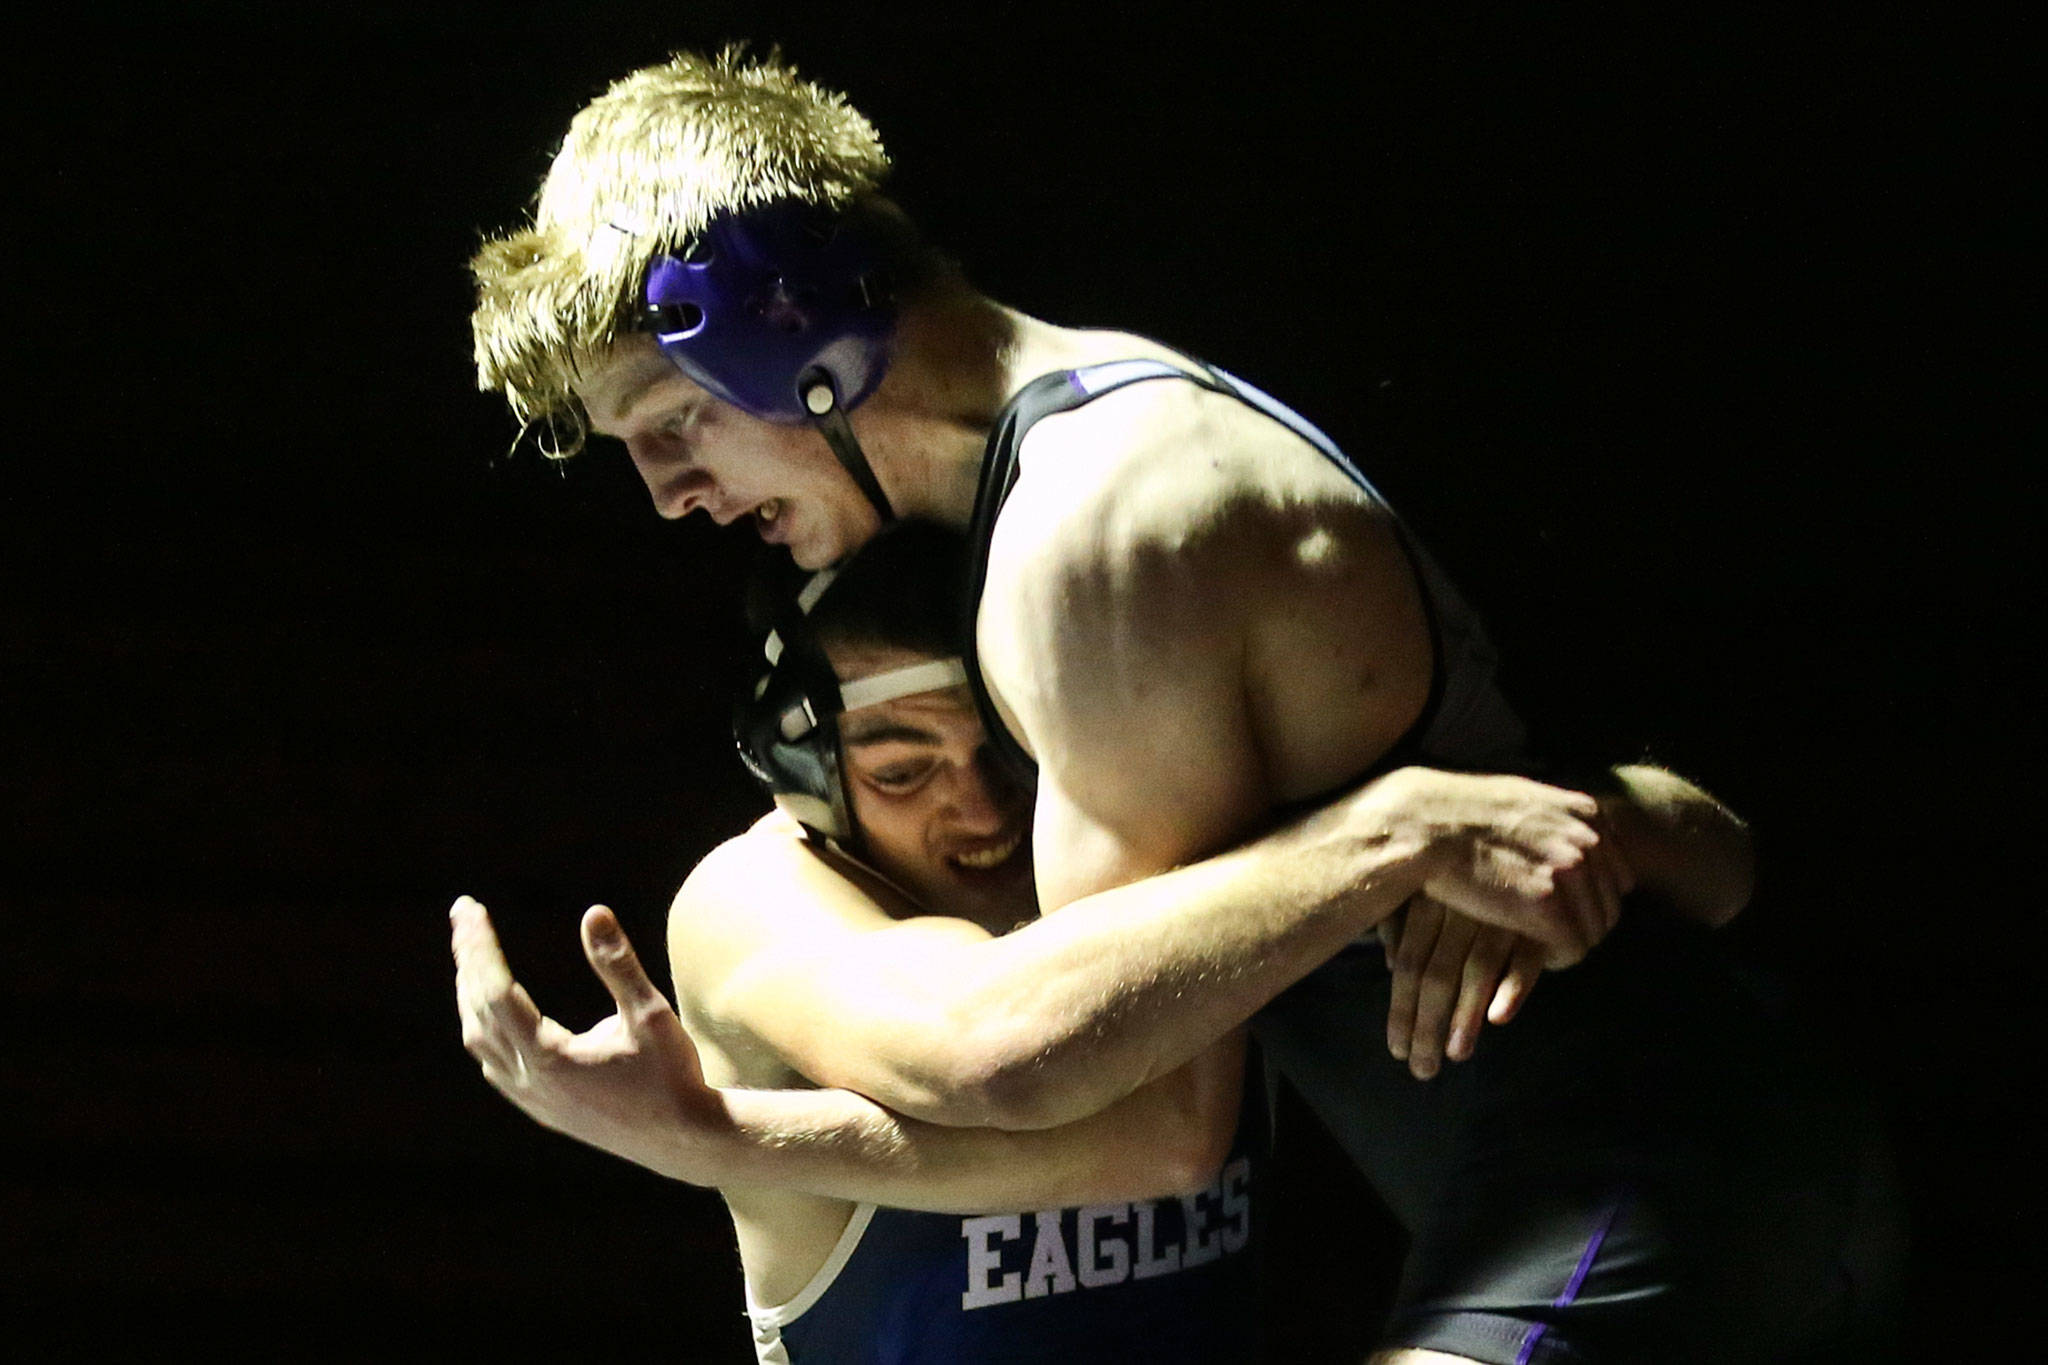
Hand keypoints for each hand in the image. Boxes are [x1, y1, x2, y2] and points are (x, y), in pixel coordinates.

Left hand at [450, 895, 729, 1183]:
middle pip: (478, 1010)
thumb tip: (593, 911)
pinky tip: (489, 1012)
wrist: (683, 1141)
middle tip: (462, 912)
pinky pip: (494, 1062)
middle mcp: (529, 1082)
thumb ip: (619, 965)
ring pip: (479, 1039)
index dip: (480, 947)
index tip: (470, 909)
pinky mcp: (542, 1109)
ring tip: (470, 952)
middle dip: (468, 958)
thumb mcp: (651, 1014)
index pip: (496, 992)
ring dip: (470, 992)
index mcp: (548, 1059)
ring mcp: (532, 1100)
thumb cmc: (672, 1075)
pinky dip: (484, 1025)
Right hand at [1375, 768, 1633, 966]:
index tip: (1563, 911)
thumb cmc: (1459, 813)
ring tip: (1539, 944)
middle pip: (1609, 905)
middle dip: (1582, 924)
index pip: (1617, 875)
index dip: (1591, 899)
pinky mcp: (1547, 906)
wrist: (1423, 824)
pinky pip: (1573, 949)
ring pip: (1595, 931)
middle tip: (1549, 935)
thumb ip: (1557, 820)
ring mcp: (1570, 872)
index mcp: (1586, 814)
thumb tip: (1573, 840)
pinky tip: (1533, 954)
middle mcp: (1588, 840)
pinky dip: (1556, 958)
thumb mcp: (1523, 798)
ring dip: (1569, 943)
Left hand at [1381, 893, 1545, 1078]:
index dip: (1401, 1009)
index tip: (1398, 1050)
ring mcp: (1504, 910)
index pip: (1408, 963)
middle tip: (1423, 1069)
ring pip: (1477, 969)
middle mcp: (1463, 903)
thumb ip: (1406, 921)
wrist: (1543, 850)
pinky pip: (1526, 956)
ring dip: (1465, 1016)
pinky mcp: (1545, 919)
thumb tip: (1389, 961)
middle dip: (1427, 1026)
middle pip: (1436, 973)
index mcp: (1430, 896)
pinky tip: (1499, 1018)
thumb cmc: (1480, 878)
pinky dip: (1513, 987)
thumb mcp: (1438, 890)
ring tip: (1456, 1054)